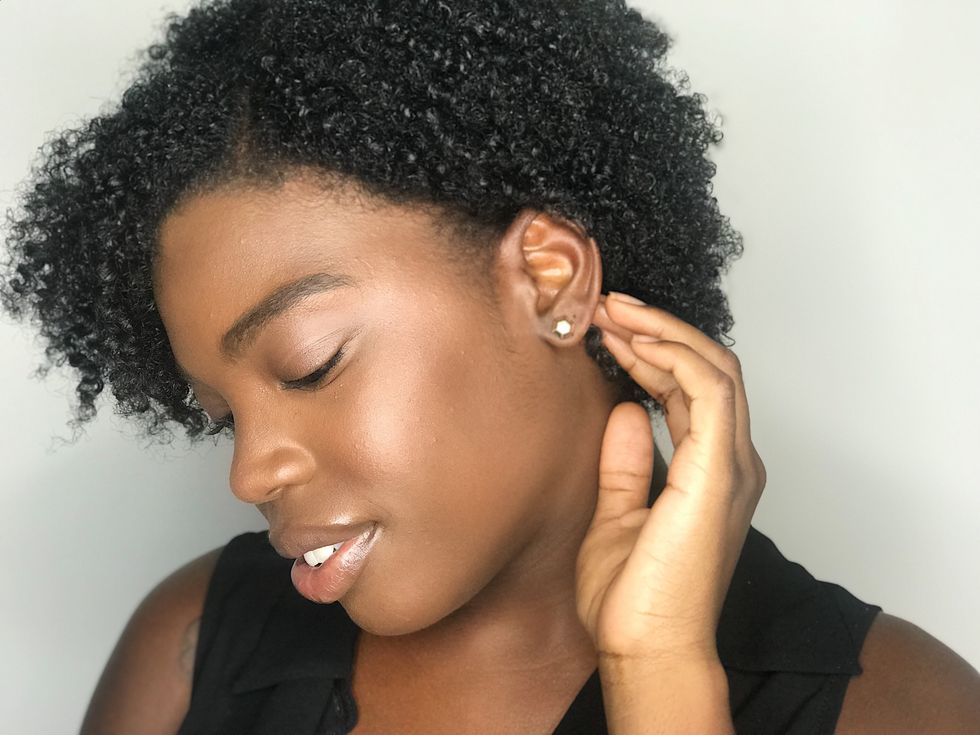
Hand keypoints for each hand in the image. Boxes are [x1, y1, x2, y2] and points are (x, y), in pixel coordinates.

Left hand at [575, 292, 766, 664]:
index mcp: (711, 472)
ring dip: (664, 331)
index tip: (605, 330)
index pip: (693, 390)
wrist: (646, 648)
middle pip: (709, 369)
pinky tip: (635, 341)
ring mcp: (730, 466)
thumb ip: (626, 461)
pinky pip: (710, 391)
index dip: (653, 352)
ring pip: (715, 368)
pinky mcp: (718, 472)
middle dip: (658, 329)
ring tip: (615, 311)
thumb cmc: (635, 597)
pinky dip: (676, 356)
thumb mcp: (618, 512)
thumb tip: (624, 410)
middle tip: (608, 306)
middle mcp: (730, 463)